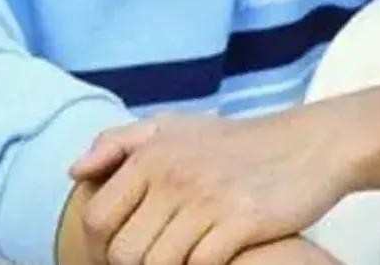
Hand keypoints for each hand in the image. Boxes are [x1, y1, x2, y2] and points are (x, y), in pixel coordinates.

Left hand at [69, 108, 351, 264]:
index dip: (99, 248)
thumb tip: (74, 171)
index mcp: (148, 155)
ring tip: (178, 261)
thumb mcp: (170, 127)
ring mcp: (206, 199)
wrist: (305, 146)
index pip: (98, 217)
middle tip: (150, 263)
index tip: (115, 258)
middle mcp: (171, 175)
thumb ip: (116, 145)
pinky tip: (209, 262)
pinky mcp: (242, 222)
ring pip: (159, 264)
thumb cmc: (230, 142)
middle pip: (124, 250)